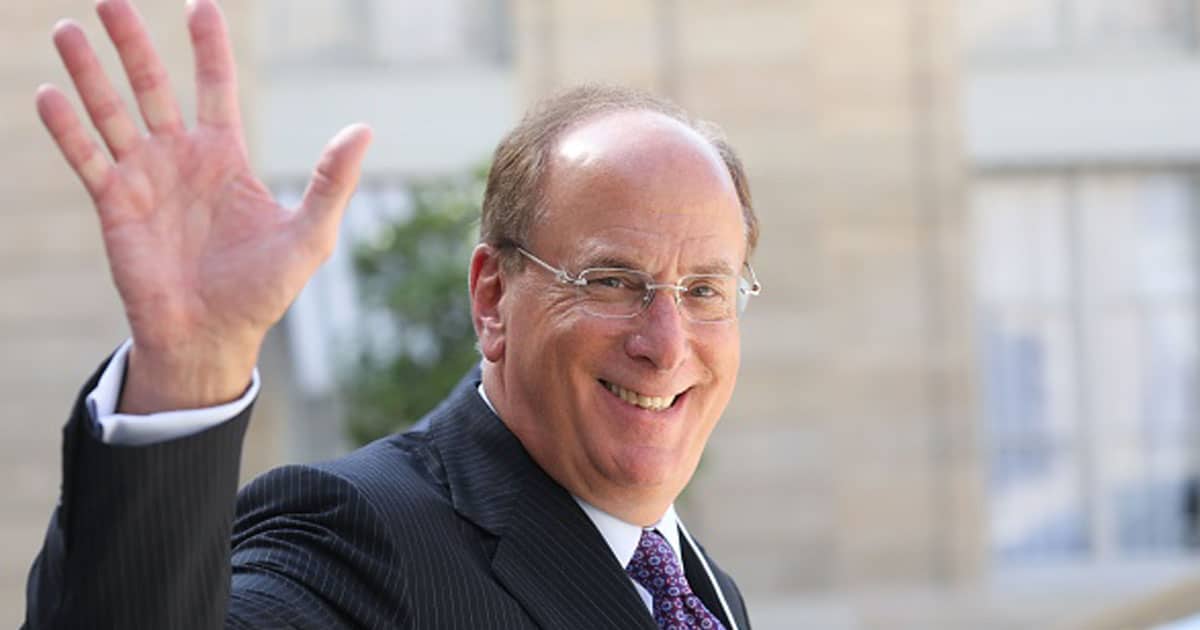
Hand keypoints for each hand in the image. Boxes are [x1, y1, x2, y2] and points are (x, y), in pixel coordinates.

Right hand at [37, 0, 371, 412]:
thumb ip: (332, 180)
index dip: (208, 47)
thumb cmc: (263, 290)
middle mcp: (180, 158)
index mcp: (225, 157)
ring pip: (111, 112)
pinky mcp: (113, 205)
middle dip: (133, 44)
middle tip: (110, 0)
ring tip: (66, 30)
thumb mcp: (308, 234)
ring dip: (89, 72)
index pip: (214, 86)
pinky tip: (48, 94)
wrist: (212, 335)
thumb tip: (363, 129)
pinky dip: (66, 128)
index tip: (200, 6)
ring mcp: (143, 178)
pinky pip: (86, 158)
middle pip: (153, 85)